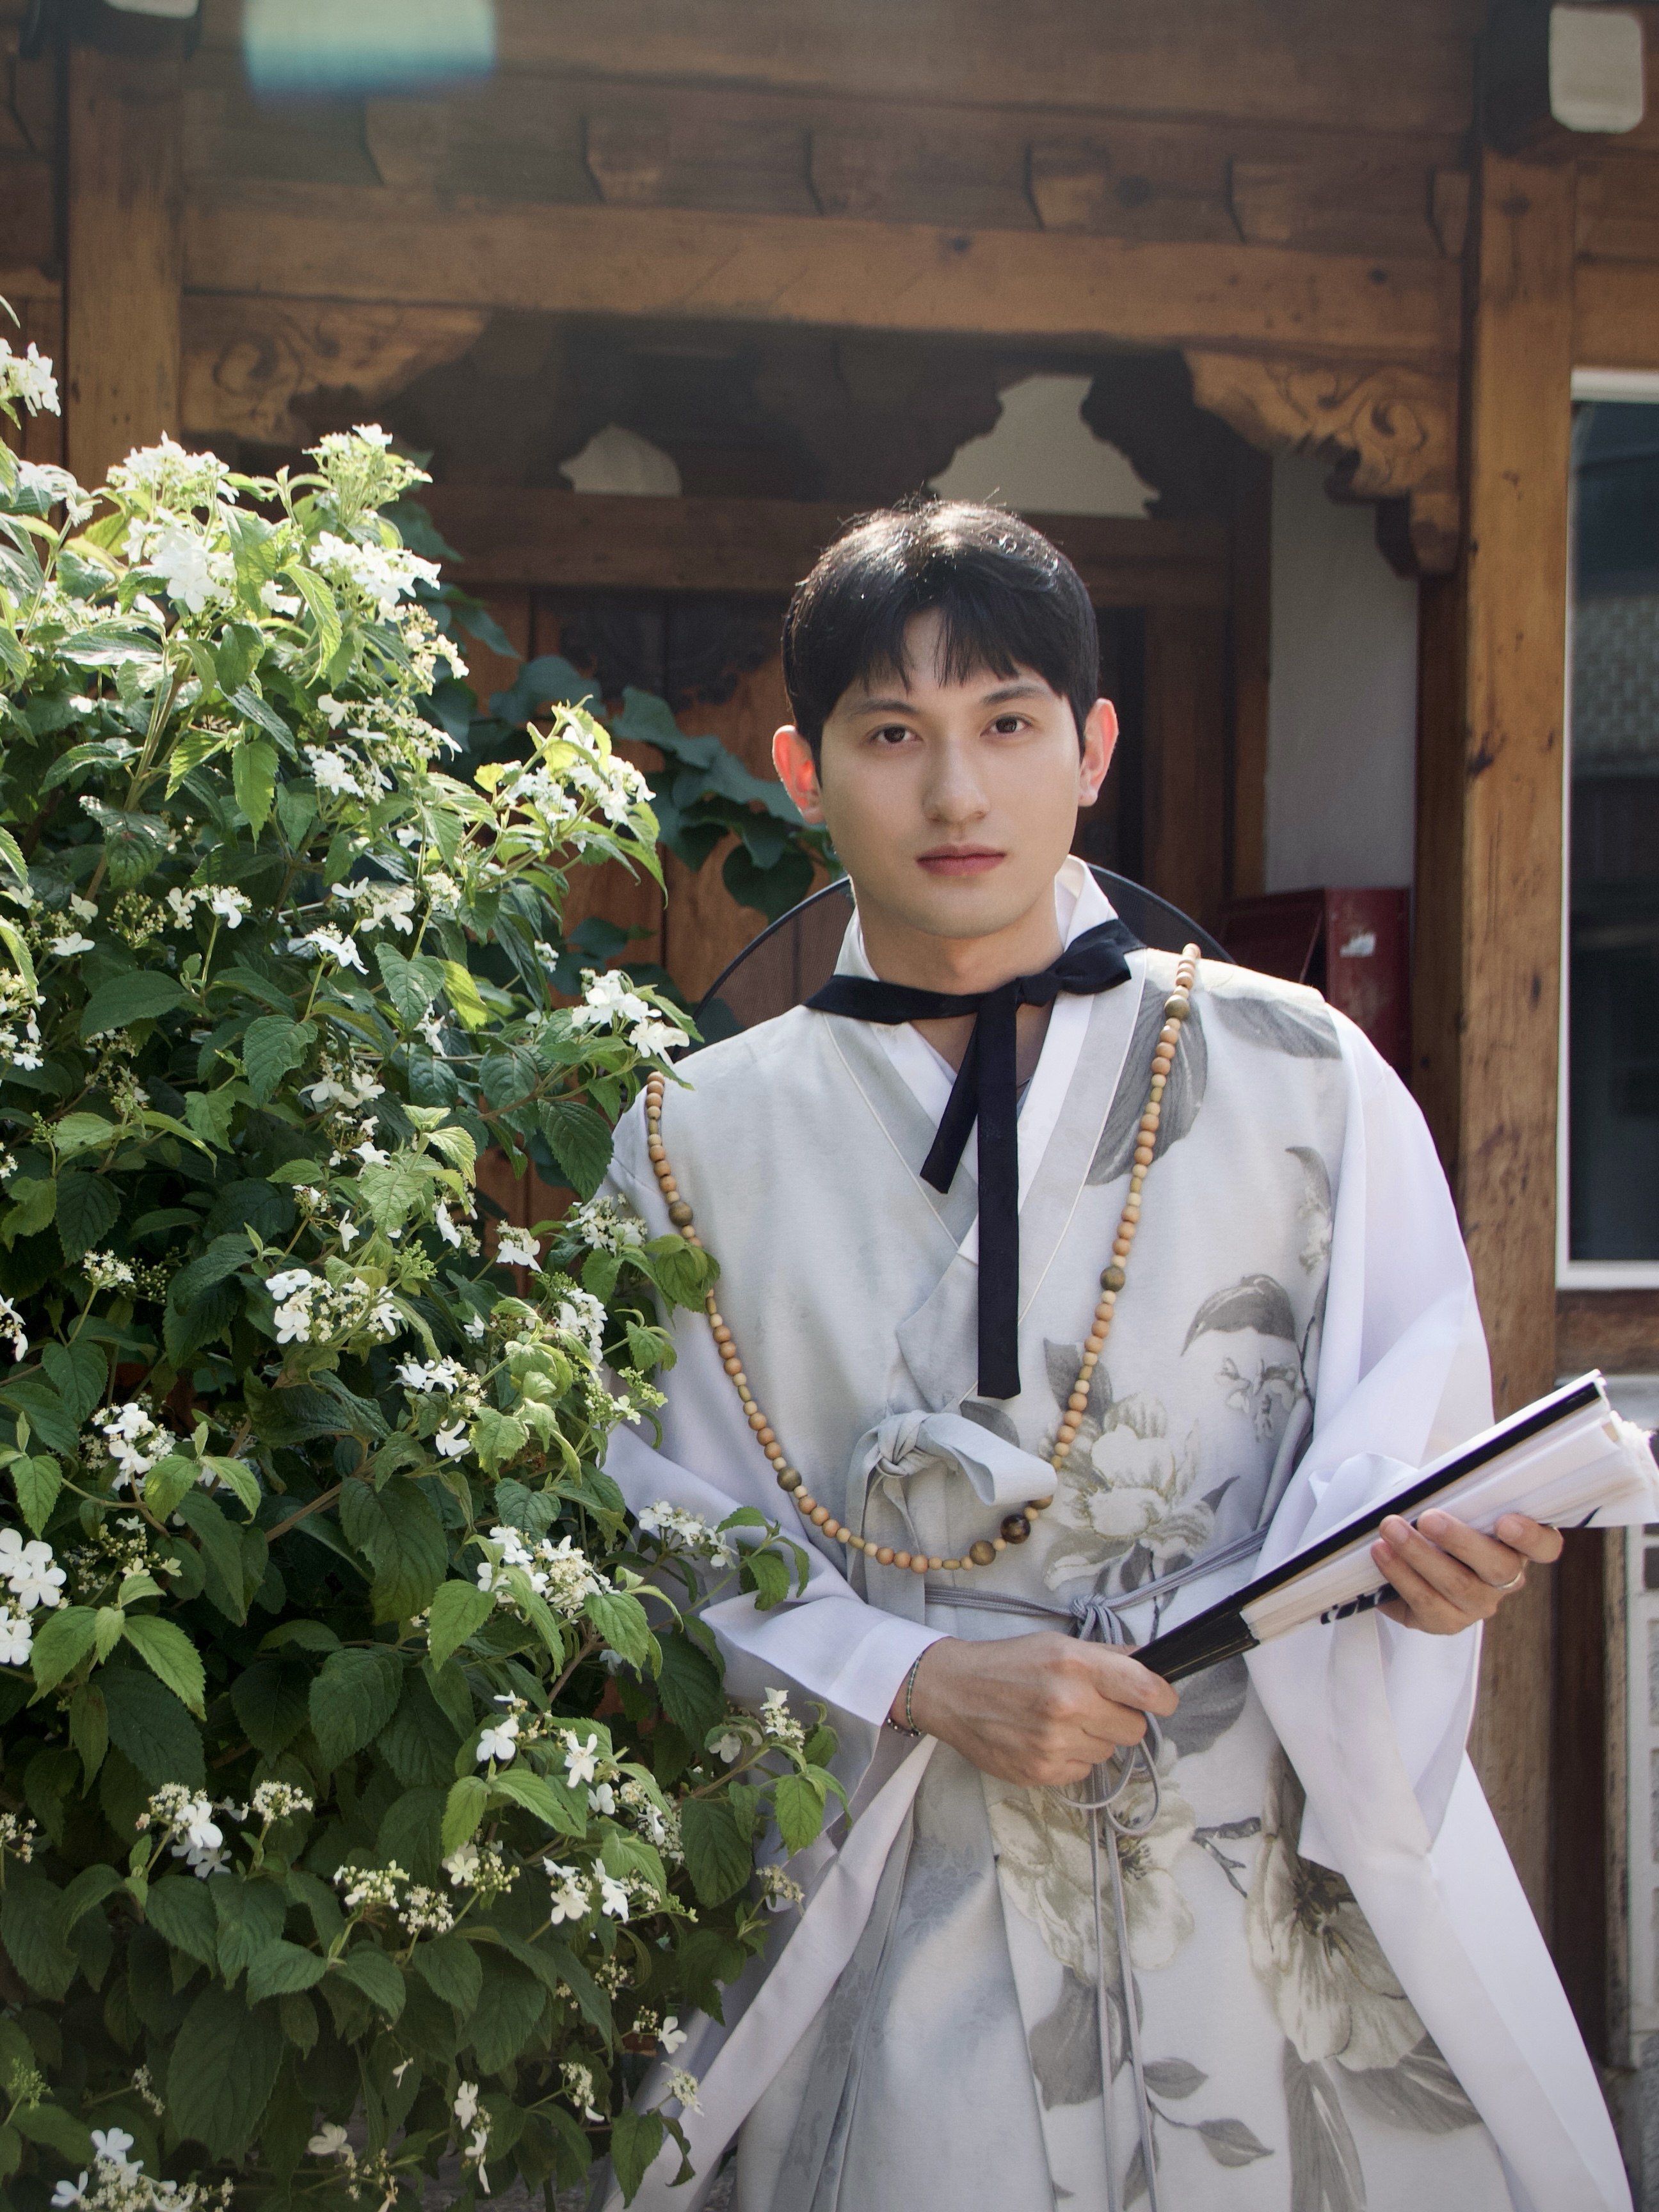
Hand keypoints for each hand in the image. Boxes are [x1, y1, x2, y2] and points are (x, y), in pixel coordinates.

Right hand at [893, 1632, 1178, 1786]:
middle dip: (1122, 1717)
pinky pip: (1083, 1770)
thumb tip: (1152, 1663)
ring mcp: (1054, 1743)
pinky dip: (1073, 1756)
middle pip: (1134, 1728)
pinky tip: (1047, 1738)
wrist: (954, 1692)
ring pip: (1109, 1751)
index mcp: (1075, 1665)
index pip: (1147, 1690)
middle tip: (1095, 1706)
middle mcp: (1068, 1705)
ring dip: (1094, 1737)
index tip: (1161, 1699)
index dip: (1163, 1697)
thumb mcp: (1057, 1644)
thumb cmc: (1008, 1663)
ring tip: (1062, 1720)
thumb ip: (1108, 1656)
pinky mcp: (1042, 1772)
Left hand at [1371, 1510, 1563, 1634]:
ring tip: (1390, 1528)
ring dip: (1419, 1554)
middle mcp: (1505, 1579)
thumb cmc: (1440, 1521)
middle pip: (1497, 1567)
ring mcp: (1478, 1604)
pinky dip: (1400, 1575)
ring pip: (1457, 1585)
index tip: (1506, 1522)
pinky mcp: (1447, 1621)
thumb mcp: (1455, 1504)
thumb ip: (1462, 1497)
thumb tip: (1443, 1481)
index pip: (1545, 1546)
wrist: (1409, 1551)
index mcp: (1518, 1545)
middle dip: (1459, 1540)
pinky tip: (1382, 1554)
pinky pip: (1425, 1603)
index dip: (1531, 1537)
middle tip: (1429, 1518)